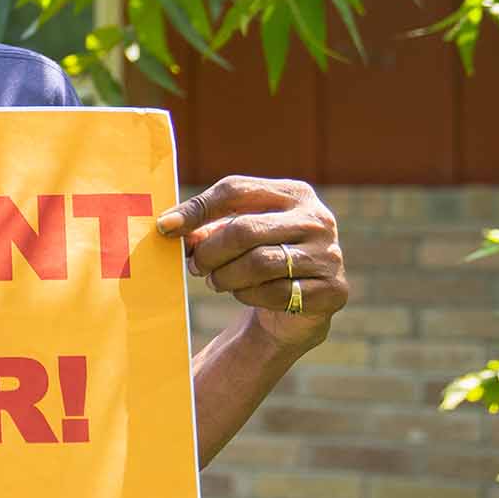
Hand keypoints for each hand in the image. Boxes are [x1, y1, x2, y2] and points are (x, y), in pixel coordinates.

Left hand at [156, 175, 346, 350]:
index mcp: (294, 194)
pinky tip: (244, 293)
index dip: (197, 209)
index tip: (166, 226)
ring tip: (216, 281)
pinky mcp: (333, 290)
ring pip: (258, 264)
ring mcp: (329, 255)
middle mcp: (317, 220)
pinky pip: (275, 293)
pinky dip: (249, 296)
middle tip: (195, 265)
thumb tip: (170, 225)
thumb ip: (206, 226)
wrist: (298, 306)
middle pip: (243, 230)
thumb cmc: (259, 258)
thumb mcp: (235, 235)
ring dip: (226, 277)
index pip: (235, 190)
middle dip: (210, 252)